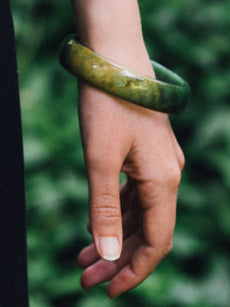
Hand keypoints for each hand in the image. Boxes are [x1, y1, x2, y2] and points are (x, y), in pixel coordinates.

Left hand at [77, 81, 184, 297]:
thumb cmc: (108, 106)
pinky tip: (98, 224)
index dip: (134, 271)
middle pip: (146, 232)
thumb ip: (106, 209)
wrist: (114, 62)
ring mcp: (157, 167)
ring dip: (114, 237)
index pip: (156, 243)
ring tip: (85, 257)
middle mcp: (167, 177)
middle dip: (117, 259)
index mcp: (163, 182)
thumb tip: (110, 255)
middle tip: (86, 277)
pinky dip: (116, 214)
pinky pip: (134, 196)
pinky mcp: (144, 158)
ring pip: (139, 216)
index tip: (108, 290)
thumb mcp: (100, 162)